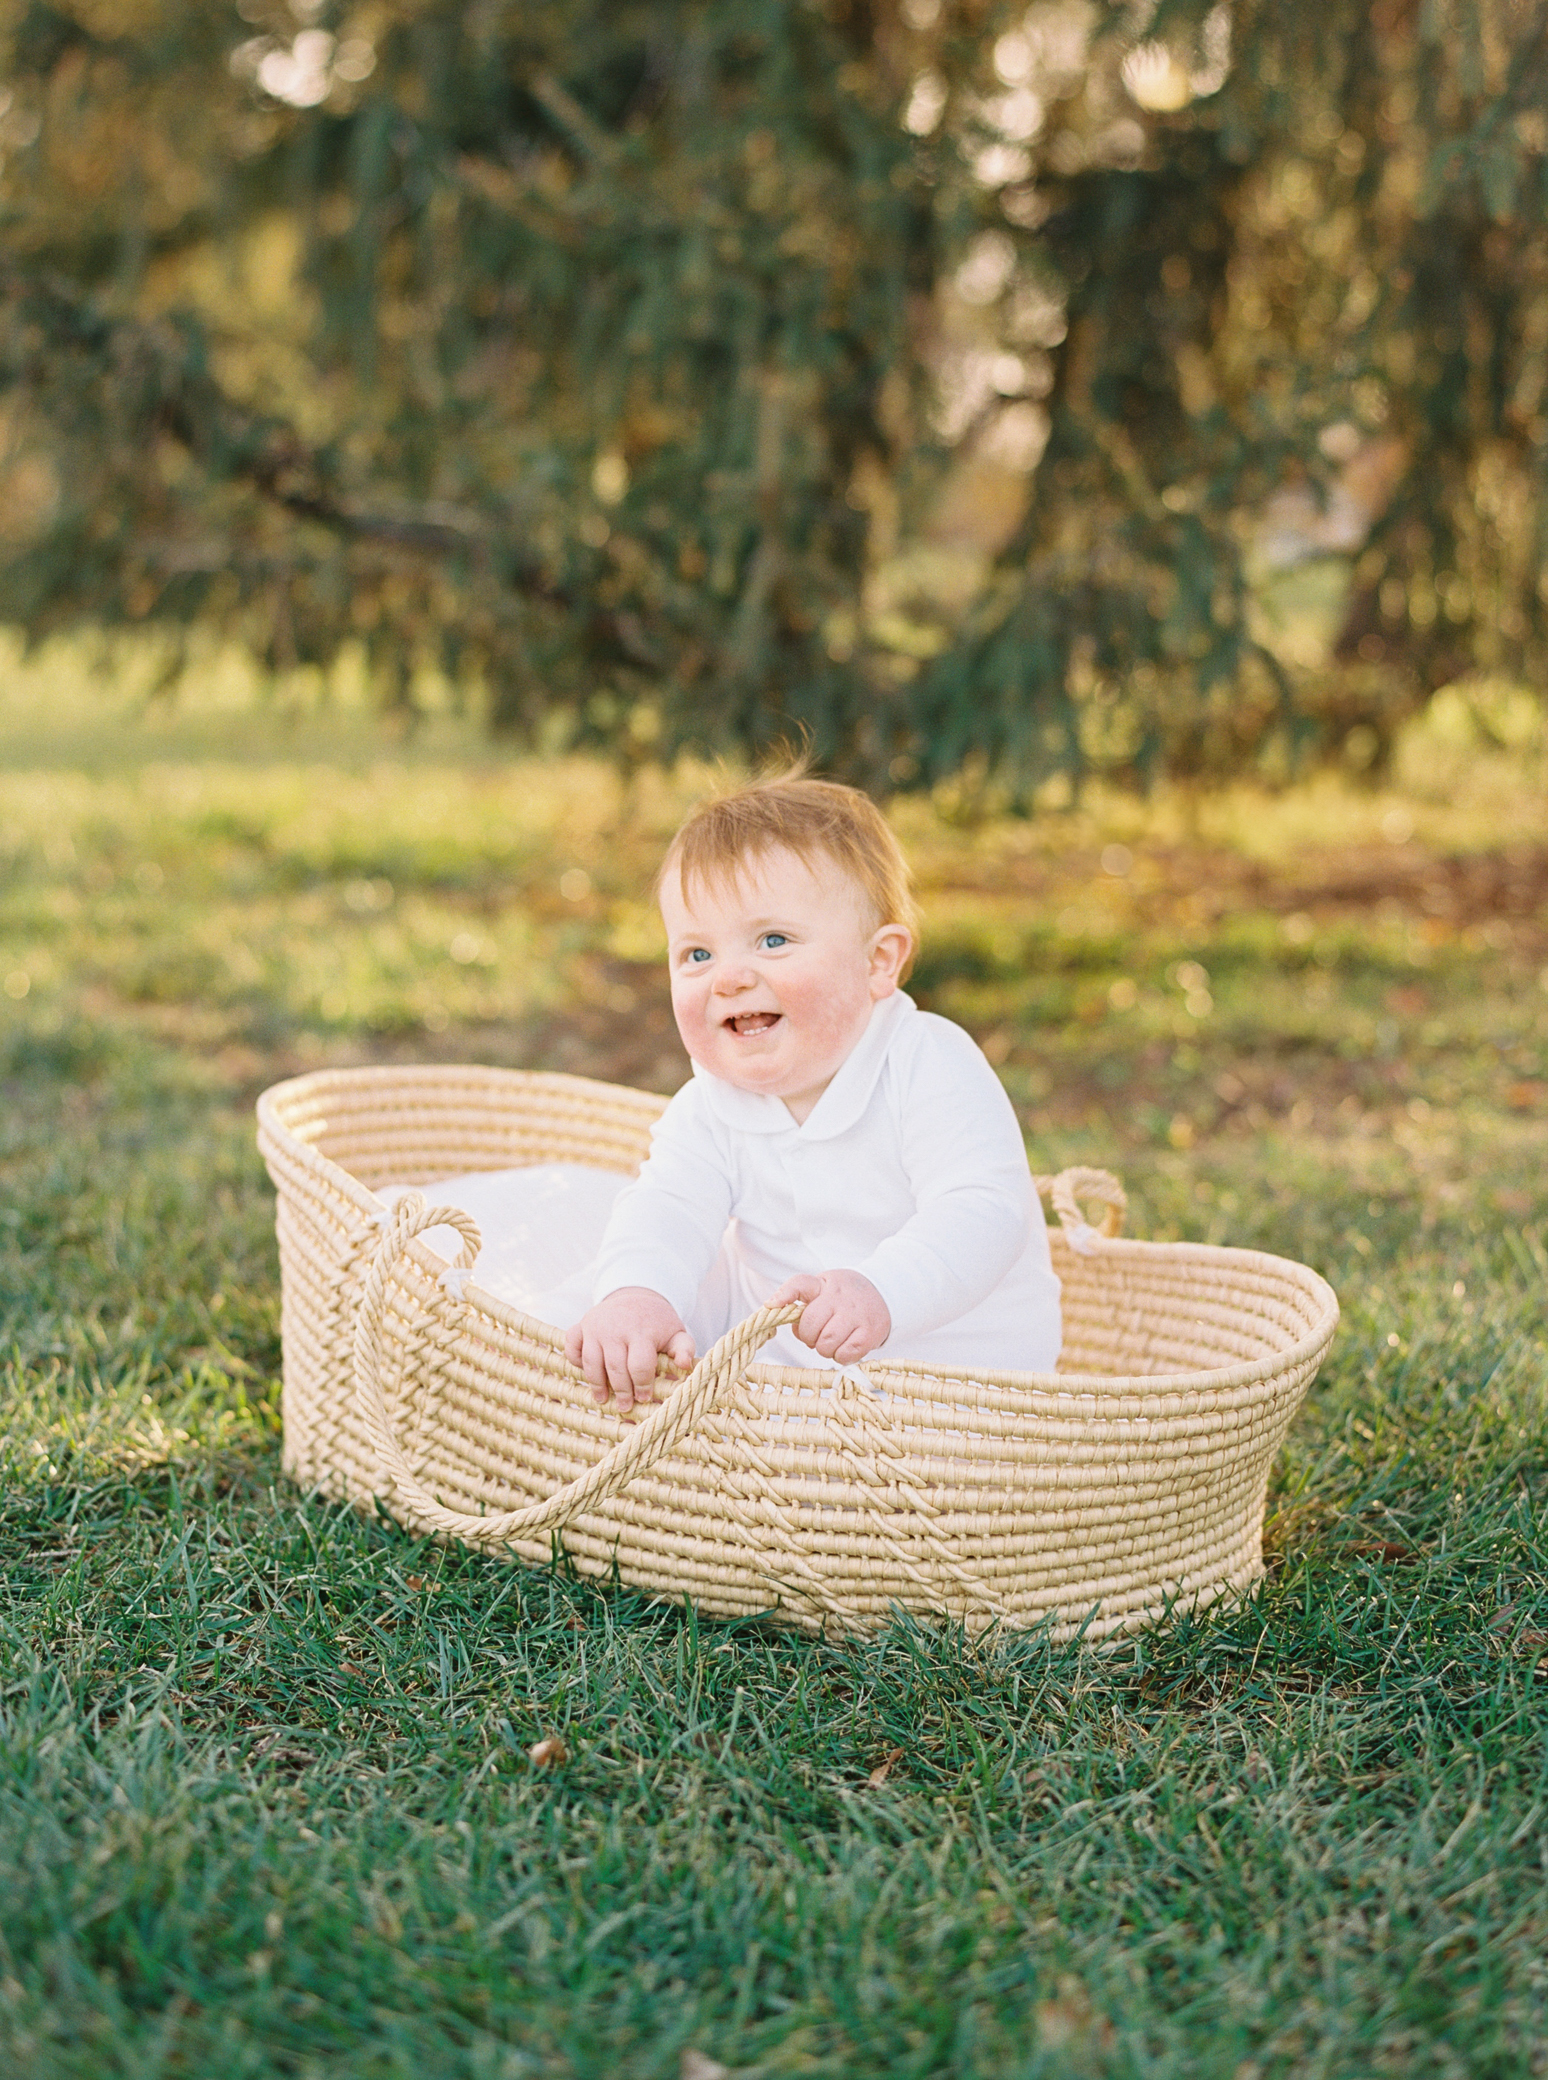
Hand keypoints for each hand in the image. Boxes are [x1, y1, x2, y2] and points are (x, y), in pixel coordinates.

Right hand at [564, 1287, 695, 1412]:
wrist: (637, 1295)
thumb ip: (684, 1349)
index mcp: (642, 1331)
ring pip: (592, 1362)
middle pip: (615, 1367)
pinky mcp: (581, 1325)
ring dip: (597, 1384)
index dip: (642, 1385)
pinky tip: (585, 1372)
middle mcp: (616, 1328)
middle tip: (625, 1407)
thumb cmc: (658, 1322)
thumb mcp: (676, 1333)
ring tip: (603, 1400)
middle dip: (621, 1391)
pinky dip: (575, 1360)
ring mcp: (595, 1325)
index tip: (644, 1397)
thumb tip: (684, 1365)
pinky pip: (572, 1346)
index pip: (640, 1365)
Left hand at [770, 1268, 890, 1363]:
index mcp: (824, 1285)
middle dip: (809, 1337)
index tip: (772, 1306)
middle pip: (810, 1325)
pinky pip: (845, 1354)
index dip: (784, 1295)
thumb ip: (799, 1296)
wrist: (886, 1293)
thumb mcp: (823, 1286)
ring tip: (831, 1341)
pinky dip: (840, 1356)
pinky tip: (844, 1346)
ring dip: (824, 1349)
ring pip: (826, 1343)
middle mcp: (840, 1298)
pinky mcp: (870, 1333)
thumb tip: (772, 1307)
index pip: (800, 1284)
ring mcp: (856, 1315)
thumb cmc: (845, 1294)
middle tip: (817, 1335)